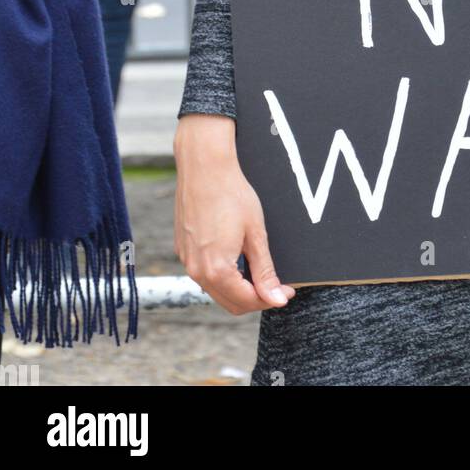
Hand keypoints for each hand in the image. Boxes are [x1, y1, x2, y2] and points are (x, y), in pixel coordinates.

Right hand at [174, 114, 295, 315]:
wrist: (204, 167)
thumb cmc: (232, 194)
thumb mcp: (256, 233)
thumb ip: (265, 271)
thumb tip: (276, 299)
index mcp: (216, 270)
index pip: (246, 301)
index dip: (270, 299)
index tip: (286, 291)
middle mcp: (196, 271)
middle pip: (230, 303)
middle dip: (255, 298)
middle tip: (276, 284)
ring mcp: (186, 260)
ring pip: (215, 291)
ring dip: (238, 289)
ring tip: (258, 270)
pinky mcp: (182, 249)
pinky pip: (204, 274)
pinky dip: (222, 275)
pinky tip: (237, 257)